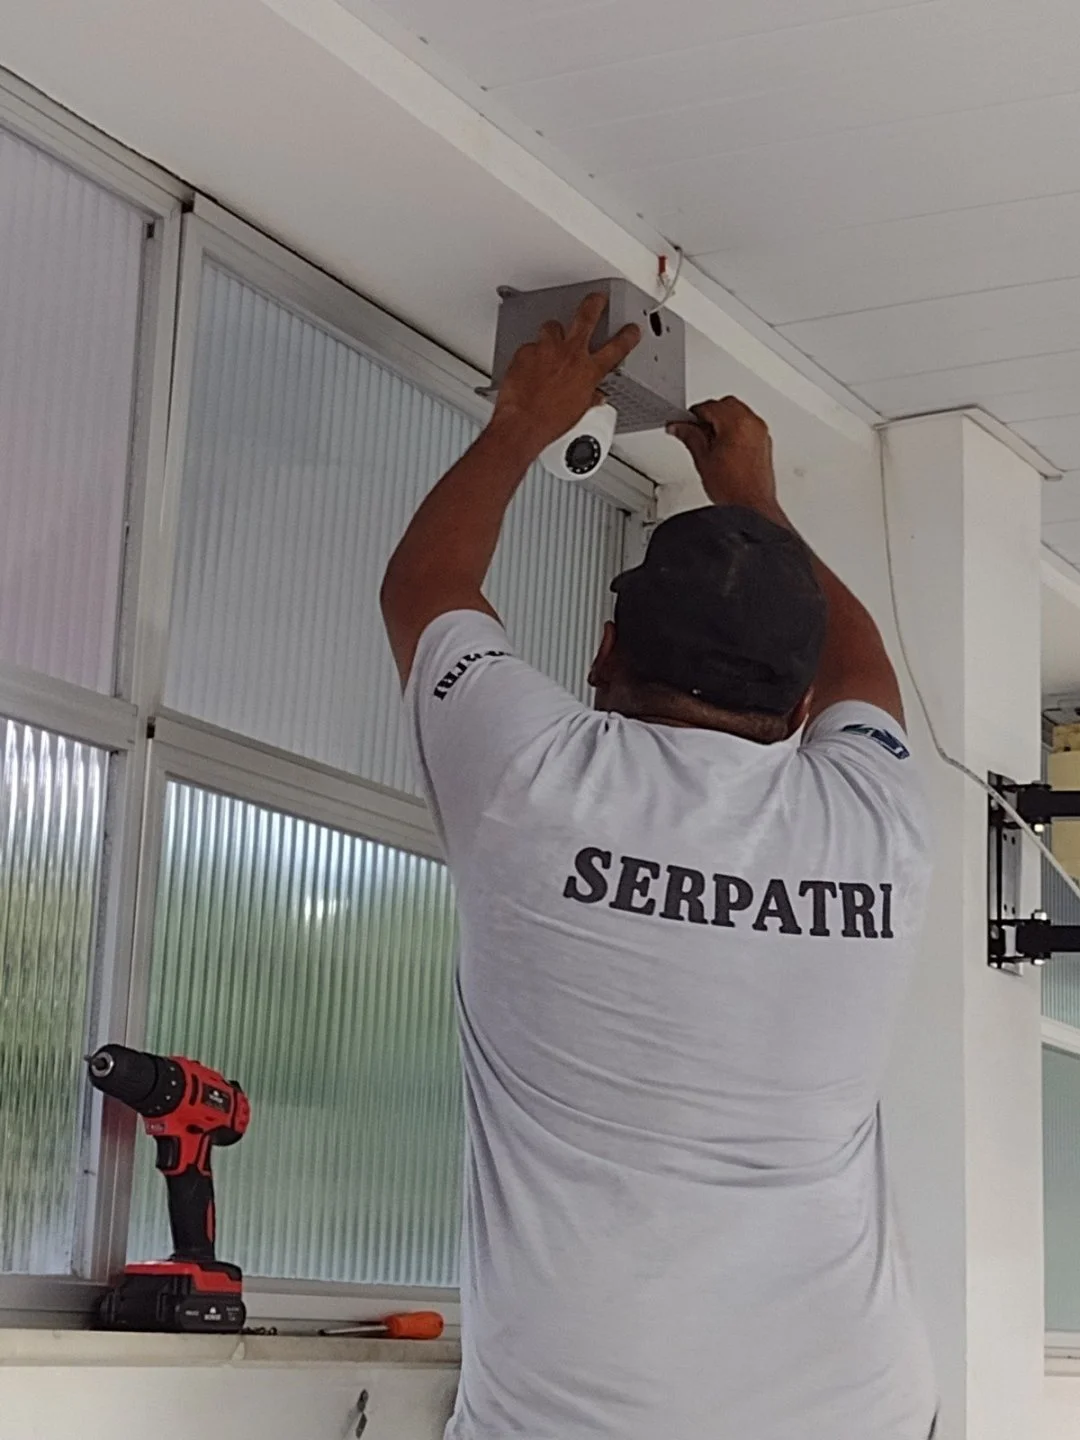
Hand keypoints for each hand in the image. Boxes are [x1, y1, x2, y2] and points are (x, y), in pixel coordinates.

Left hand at [490, 293, 639, 454]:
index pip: (616, 348)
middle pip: (586, 317)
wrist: (522, 423)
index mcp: (589, 371)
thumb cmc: (549, 422)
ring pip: (553, 326)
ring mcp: (547, 349)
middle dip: (595, 303)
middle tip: (597, 298)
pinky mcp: (525, 351)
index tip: (631, 329)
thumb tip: (595, 397)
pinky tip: (528, 366)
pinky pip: (530, 346)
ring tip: (550, 341)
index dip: (627, 336)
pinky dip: (531, 354)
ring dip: (553, 332)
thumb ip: (589, 397)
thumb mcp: (579, 411)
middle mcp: (570, 355)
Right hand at [668, 397, 777, 511]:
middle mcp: (752, 424)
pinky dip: (735, 428)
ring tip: (709, 439)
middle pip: (727, 404)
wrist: (752, 507)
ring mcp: (761, 432)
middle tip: (695, 429)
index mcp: (736, 423)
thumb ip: (690, 437)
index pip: (710, 406)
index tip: (684, 423)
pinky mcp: (765, 442)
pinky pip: (749, 424)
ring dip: (723, 420)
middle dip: (709, 414)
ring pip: (739, 412)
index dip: (692, 415)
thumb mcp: (703, 460)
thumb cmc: (733, 489)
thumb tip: (679, 427)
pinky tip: (724, 445)